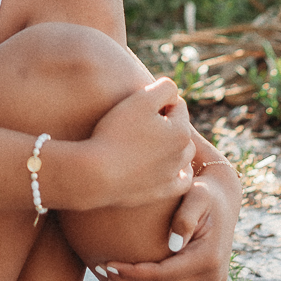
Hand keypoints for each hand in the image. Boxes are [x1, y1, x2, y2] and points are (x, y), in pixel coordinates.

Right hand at [76, 76, 192, 209]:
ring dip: (172, 146)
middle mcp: (183, 155)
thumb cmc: (117, 132)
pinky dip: (177, 172)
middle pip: (180, 129)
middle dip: (167, 123)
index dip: (158, 101)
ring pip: (182, 154)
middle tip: (140, 124)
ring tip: (147, 143)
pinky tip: (166, 167)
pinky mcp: (163, 193)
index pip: (177, 104)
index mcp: (182, 131)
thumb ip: (165, 88)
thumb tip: (174, 94)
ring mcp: (173, 176)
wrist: (97, 173)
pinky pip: (181, 181)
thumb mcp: (141, 99)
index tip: (138, 107)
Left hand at [104, 161, 239, 280]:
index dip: (132, 274)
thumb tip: (173, 244)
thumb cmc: (205, 192)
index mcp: (209, 257)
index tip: (108, 263)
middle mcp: (214, 277)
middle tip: (102, 272)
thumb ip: (186, 216)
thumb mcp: (198, 195)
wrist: (224, 199)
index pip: (162, 275)